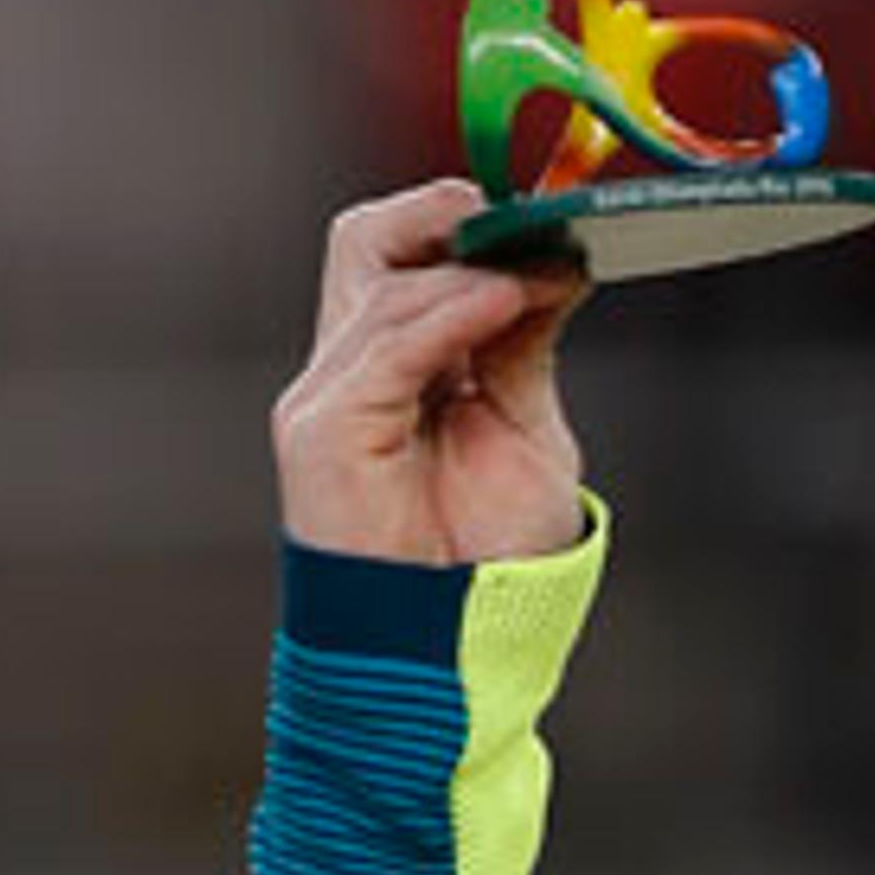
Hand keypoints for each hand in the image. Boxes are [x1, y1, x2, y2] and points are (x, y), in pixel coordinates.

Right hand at [272, 182, 593, 570]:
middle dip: (443, 217)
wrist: (452, 657)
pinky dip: (451, 311)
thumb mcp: (527, 435)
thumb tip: (551, 263)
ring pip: (385, 283)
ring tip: (543, 272)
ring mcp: (329, 397)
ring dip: (472, 271)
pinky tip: (507, 298)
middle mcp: (351, 372)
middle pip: (367, 242)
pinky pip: (386, 343)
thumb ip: (524, 350)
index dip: (464, 225)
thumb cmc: (485, 567)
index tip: (546, 223)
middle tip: (523, 222)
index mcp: (394, 368)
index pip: (402, 254)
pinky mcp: (323, 431)